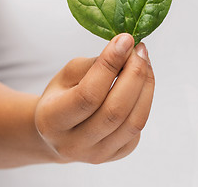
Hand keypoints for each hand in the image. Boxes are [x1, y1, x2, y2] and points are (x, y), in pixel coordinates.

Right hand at [35, 33, 154, 163]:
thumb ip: (94, 65)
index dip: (110, 65)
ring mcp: (96, 155)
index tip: (125, 40)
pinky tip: (137, 87)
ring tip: (144, 64)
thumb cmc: (59, 98)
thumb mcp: (65, 77)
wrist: (57, 133)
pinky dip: (143, 103)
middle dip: (134, 74)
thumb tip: (127, 49)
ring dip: (145, 87)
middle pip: (115, 111)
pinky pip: (137, 129)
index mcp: (52, 120)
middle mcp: (73, 144)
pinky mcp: (115, 156)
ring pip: (133, 122)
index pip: (88, 94)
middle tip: (139, 50)